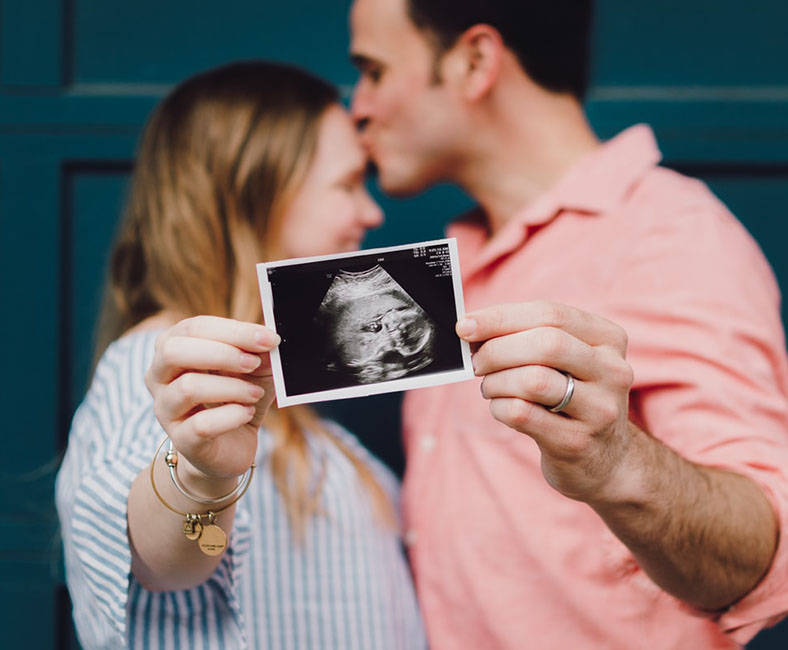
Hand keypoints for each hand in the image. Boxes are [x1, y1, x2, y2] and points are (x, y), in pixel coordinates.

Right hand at [145, 316, 279, 486]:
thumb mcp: (254, 369)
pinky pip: (201, 425)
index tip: (268, 338)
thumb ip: (259, 351)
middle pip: (173, 351)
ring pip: (188, 388)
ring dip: (231, 387)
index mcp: (172, 348)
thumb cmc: (237, 397)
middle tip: (253, 363)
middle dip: (222, 353)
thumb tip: (269, 337)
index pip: (193, 328)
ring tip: (254, 394)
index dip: (233, 330)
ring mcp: (165, 409)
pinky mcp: (181, 439)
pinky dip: (231, 416)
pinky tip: (246, 414)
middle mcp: (158, 376)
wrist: (231, 446)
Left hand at [457, 301, 634, 502]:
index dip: (501, 317)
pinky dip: (499, 407)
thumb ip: (527, 336)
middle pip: (545, 344)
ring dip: (496, 381)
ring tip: (490, 387)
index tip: (465, 325)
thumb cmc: (571, 397)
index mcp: (608, 339)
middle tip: (476, 362)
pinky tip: (501, 408)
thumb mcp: (565, 361)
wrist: (604, 460)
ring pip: (533, 380)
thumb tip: (471, 326)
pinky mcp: (577, 442)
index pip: (550, 314)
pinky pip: (523, 414)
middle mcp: (612, 371)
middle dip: (497, 350)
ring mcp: (599, 409)